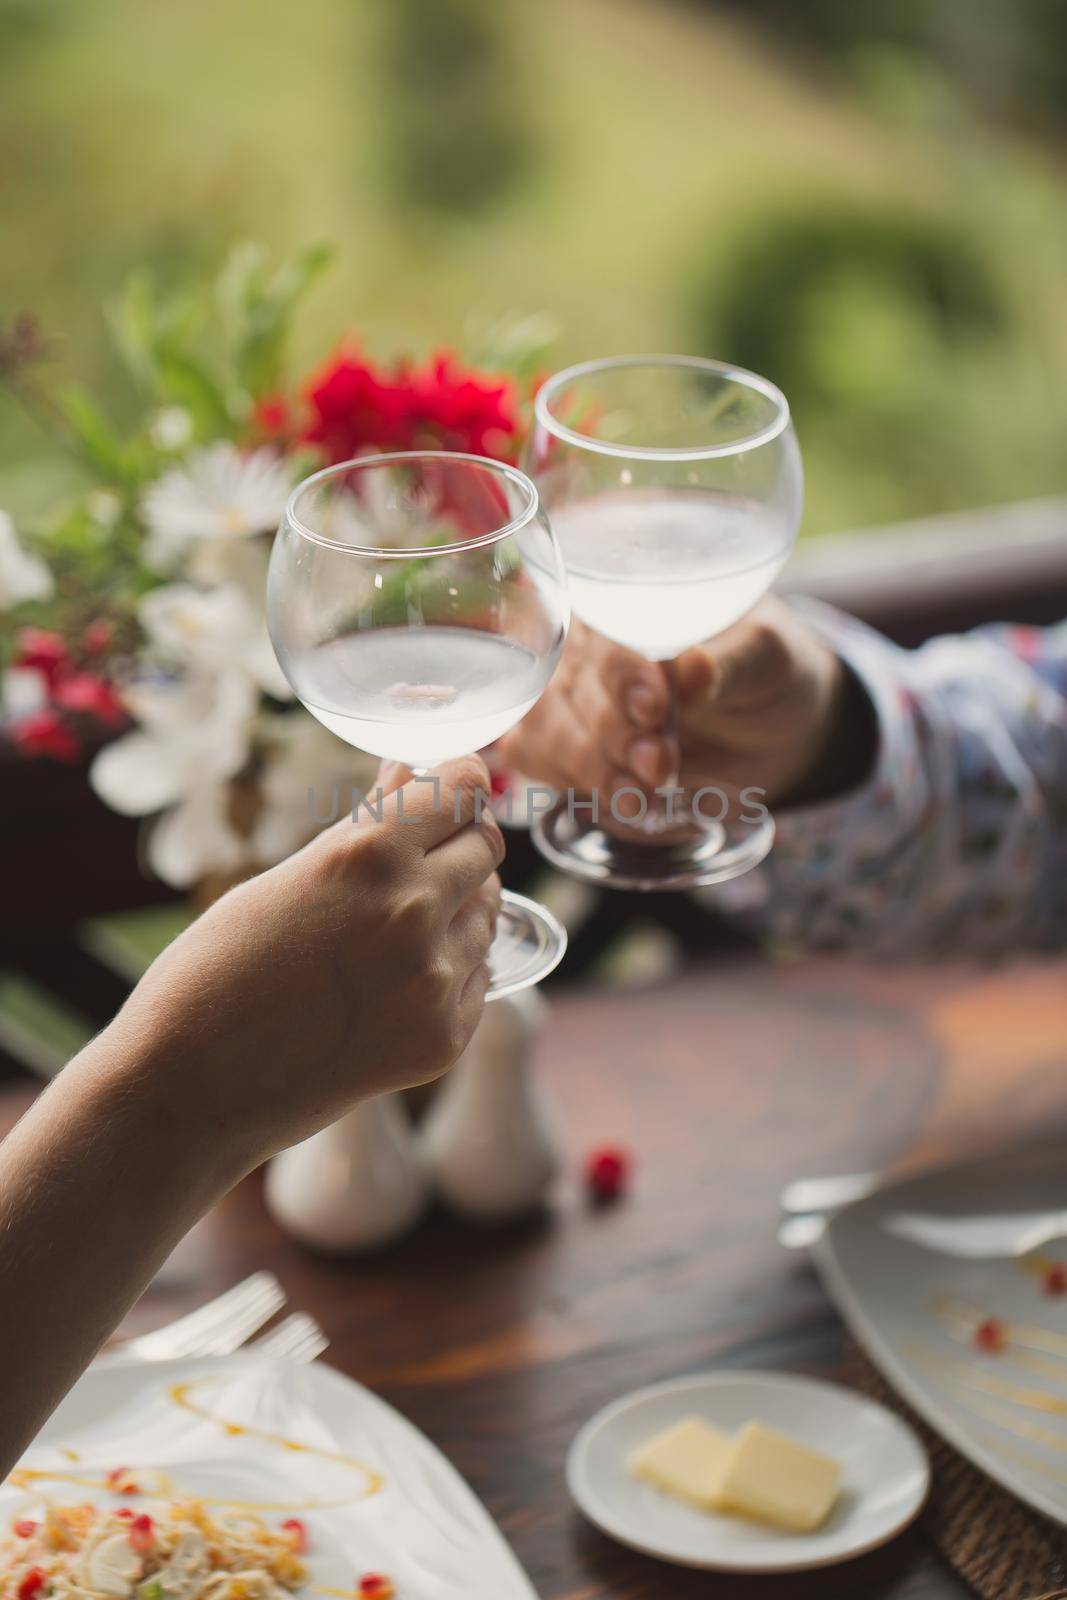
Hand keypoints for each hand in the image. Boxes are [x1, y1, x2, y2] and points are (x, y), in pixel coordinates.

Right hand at [107, 755, 502, 1167]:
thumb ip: (362, 827)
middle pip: (486, 848)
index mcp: (367, 855)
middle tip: (421, 861)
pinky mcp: (444, 1037)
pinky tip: (389, 988)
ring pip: (488, 913)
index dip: (461, 781)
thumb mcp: (284, 880)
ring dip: (456, 910)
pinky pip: (476, 978)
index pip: (465, 787)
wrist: (193, 1088)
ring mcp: (434, 980)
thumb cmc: (218, 971)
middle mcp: (413, 910)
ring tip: (388, 936)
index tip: (454, 786)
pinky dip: (449, 973)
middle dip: (460, 843)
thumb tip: (410, 774)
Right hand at [501, 599, 858, 810]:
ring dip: (588, 771)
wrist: (775, 727)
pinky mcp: (567, 751)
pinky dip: (574, 788)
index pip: (606, 639)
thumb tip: (692, 668)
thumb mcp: (765, 657)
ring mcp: (568, 701)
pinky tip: (622, 804)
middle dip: (613, 737)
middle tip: (659, 767)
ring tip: (638, 800)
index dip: (623, 677)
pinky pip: (542, 767)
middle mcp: (585, 649)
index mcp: (625, 606)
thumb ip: (727, 664)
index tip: (654, 708)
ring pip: (542, 734)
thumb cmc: (767, 671)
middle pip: (567, 692)